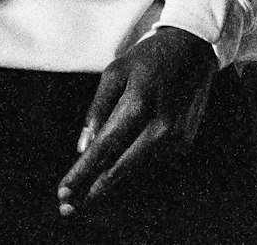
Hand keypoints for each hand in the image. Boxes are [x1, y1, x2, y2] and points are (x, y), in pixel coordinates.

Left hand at [57, 27, 216, 215]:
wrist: (193, 50)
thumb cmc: (147, 58)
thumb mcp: (116, 71)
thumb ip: (98, 109)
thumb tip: (83, 148)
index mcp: (139, 104)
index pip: (105, 148)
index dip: (82, 172)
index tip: (63, 191)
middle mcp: (160, 127)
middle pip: (120, 168)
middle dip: (91, 189)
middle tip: (66, 206)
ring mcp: (175, 139)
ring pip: (135, 170)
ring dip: (110, 183)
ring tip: (84, 196)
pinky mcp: (184, 144)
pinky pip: (150, 163)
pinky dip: (131, 168)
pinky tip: (115, 170)